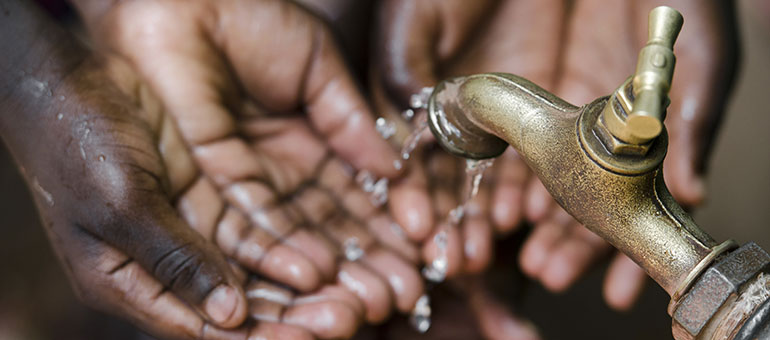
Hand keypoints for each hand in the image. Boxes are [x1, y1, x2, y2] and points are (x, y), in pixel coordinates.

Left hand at [73, 0, 430, 334]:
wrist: (187, 0)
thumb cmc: (252, 16)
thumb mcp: (321, 64)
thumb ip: (351, 119)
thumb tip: (394, 170)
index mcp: (311, 138)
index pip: (356, 192)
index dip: (389, 224)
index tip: (423, 252)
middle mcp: (281, 167)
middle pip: (329, 224)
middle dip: (368, 259)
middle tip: (405, 290)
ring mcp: (247, 177)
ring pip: (295, 233)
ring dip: (332, 268)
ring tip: (372, 297)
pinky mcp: (210, 180)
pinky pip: (249, 223)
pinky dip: (282, 251)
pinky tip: (317, 275)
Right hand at [372, 0, 564, 277]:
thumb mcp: (417, 14)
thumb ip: (402, 67)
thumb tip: (398, 130)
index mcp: (433, 97)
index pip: (419, 158)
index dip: (414, 194)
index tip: (418, 227)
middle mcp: (475, 114)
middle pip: (464, 182)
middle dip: (460, 224)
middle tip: (461, 258)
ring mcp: (520, 113)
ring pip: (510, 181)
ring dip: (502, 221)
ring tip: (497, 251)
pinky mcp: (565, 104)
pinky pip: (559, 160)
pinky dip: (549, 193)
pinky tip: (536, 220)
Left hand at [529, 0, 738, 309]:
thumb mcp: (703, 57)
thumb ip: (696, 119)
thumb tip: (697, 190)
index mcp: (647, 132)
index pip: (635, 204)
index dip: (622, 248)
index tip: (611, 290)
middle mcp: (607, 129)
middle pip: (585, 203)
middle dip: (569, 246)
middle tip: (549, 273)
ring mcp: (571, 108)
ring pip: (548, 180)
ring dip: (539, 222)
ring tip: (526, 255)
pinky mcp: (538, 84)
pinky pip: (517, 141)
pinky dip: (511, 177)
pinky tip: (509, 208)